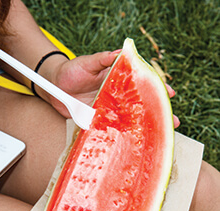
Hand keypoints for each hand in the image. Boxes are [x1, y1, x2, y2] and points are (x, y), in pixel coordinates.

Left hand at [39, 50, 179, 127]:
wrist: (53, 86)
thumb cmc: (71, 71)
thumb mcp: (88, 62)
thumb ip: (103, 58)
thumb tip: (121, 51)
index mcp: (117, 81)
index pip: (140, 84)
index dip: (155, 88)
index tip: (170, 93)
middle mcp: (116, 97)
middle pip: (139, 106)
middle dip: (156, 114)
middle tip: (172, 122)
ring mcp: (108, 111)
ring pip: (128, 121)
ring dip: (142, 128)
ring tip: (158, 136)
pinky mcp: (97, 122)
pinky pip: (110, 130)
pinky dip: (121, 137)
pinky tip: (131, 143)